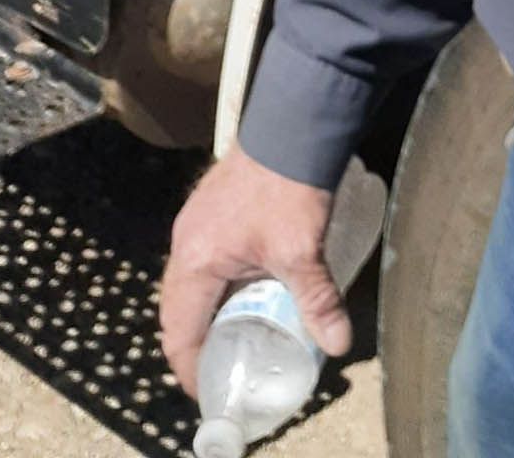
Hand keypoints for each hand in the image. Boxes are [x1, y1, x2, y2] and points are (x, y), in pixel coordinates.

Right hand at [158, 143, 351, 399]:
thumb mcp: (303, 250)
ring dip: (203, 312)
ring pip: (187, 284)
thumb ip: (317, 300)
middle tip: (220, 367)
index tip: (209, 389)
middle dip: (194, 343)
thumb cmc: (289, 186)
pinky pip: (200, 261)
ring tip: (231, 335)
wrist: (293, 123)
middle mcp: (186, 243)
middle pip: (177, 310)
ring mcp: (195, 221)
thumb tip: (336, 343)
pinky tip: (240, 291)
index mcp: (196, 261)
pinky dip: (212, 286)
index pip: (179, 332)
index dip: (190, 367)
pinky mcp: (210, 207)